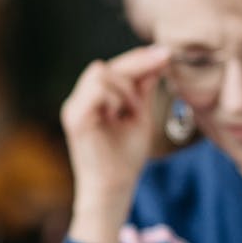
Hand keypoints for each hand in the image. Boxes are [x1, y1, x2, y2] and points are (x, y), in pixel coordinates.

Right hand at [61, 44, 169, 242]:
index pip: (116, 69)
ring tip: (130, 112)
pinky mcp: (75, 117)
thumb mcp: (140, 117)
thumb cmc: (126, 159)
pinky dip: (115, 98)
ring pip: (102, 73)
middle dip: (137, 67)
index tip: (167, 53)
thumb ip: (142, 90)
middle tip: (161, 69)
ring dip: (124, 90)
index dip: (140, 58)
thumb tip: (156, 61)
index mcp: (95, 99)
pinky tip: (119, 115)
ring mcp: (75, 107)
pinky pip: (98, 89)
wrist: (114, 189)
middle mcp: (81, 99)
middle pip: (108, 66)